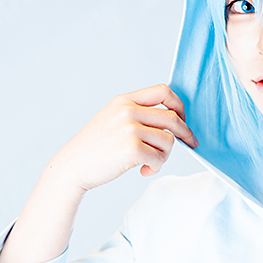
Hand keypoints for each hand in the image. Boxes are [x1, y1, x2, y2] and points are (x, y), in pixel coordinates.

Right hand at [49, 83, 197, 193]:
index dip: (179, 105)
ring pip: (169, 140)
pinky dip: (155, 167)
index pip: (163, 91)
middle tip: (190, 143)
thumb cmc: (94, 148)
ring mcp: (130, 129)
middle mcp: (128, 111)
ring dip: (165, 155)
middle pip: (172, 118)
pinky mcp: (132, 149)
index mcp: (124, 100)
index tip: (183, 119)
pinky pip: (160, 157)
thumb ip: (137, 115)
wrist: (72, 166)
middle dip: (185, 133)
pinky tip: (143, 171)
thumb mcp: (113, 120)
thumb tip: (172, 121)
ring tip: (151, 163)